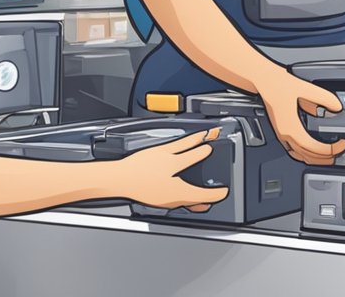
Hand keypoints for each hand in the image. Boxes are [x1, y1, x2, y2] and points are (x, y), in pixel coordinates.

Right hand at [112, 129, 230, 212]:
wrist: (119, 179)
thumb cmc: (140, 169)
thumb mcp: (168, 153)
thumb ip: (189, 146)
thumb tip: (204, 141)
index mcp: (182, 191)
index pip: (208, 195)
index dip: (219, 192)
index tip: (225, 189)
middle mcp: (176, 200)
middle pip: (199, 201)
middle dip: (210, 196)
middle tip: (217, 191)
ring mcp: (166, 202)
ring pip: (187, 203)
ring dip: (197, 198)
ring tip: (205, 194)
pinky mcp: (157, 200)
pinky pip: (176, 201)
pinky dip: (184, 197)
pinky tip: (182, 190)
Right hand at [257, 72, 344, 165]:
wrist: (263, 81)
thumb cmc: (277, 84)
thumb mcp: (305, 88)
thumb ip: (324, 97)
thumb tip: (337, 107)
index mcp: (292, 128)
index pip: (314, 147)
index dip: (331, 149)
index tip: (341, 144)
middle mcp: (285, 135)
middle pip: (308, 156)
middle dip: (325, 158)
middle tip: (339, 152)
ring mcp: (282, 135)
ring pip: (299, 156)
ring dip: (315, 159)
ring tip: (328, 156)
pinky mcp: (280, 131)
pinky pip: (293, 151)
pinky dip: (305, 154)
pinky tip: (310, 151)